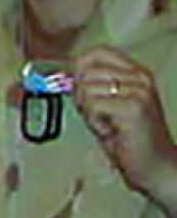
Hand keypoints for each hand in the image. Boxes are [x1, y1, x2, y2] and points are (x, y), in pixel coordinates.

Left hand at [75, 47, 176, 213]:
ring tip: (108, 124)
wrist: (155, 166)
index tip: (75, 84)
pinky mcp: (133, 107)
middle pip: (87, 71)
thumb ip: (89, 86)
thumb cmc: (129, 138)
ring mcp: (139, 91)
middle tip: (98, 115)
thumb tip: (62, 74)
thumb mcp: (107, 105)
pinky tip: (111, 131)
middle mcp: (140, 78)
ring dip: (89, 112)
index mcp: (136, 73)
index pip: (99, 51)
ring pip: (86, 88)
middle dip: (82, 95)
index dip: (79, 65)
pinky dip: (94, 122)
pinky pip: (92, 105)